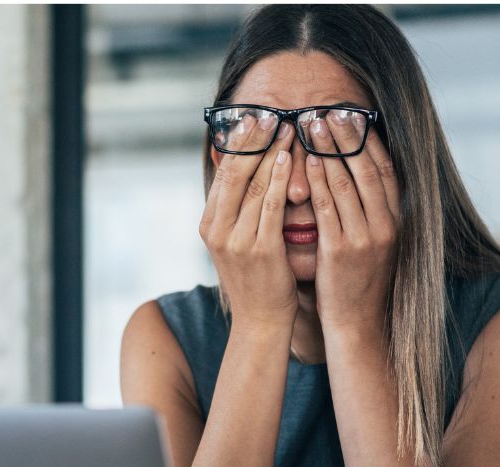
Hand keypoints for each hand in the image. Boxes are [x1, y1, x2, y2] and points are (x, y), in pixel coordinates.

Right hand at [198, 117, 298, 329]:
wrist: (261, 321)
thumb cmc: (255, 278)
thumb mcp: (237, 240)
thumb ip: (237, 209)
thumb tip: (244, 170)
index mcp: (208, 224)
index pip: (223, 173)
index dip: (238, 143)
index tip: (254, 117)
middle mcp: (217, 230)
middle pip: (235, 173)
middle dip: (254, 140)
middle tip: (271, 112)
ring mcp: (237, 240)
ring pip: (255, 184)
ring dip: (273, 152)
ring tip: (288, 127)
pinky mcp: (260, 249)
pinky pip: (271, 205)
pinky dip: (280, 178)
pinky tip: (290, 158)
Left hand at [304, 111, 399, 334]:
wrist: (357, 324)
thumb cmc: (357, 282)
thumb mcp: (372, 243)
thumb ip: (368, 212)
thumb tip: (357, 178)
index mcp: (396, 220)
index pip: (385, 169)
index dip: (369, 140)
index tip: (354, 114)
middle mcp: (386, 225)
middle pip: (366, 169)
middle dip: (346, 136)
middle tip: (328, 109)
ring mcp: (366, 237)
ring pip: (347, 183)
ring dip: (328, 150)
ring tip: (312, 124)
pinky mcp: (342, 251)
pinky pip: (328, 208)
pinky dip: (319, 181)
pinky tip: (307, 161)